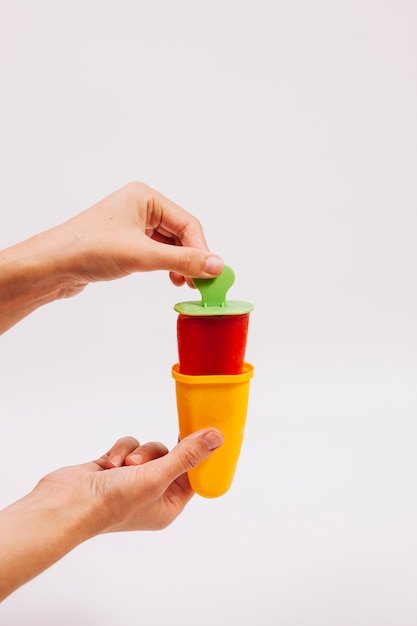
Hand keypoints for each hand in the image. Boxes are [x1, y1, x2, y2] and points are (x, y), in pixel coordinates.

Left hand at [0, 181, 223, 332]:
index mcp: (145, 197)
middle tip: (203, 283)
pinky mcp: (125, 241)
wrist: (52, 266)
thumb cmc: (89, 250)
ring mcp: (131, 224)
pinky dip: (167, 265)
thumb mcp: (143, 255)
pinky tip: (170, 279)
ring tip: (185, 284)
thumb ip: (183, 260)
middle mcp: (140, 206)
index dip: (202, 249)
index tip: (213, 274)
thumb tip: (217, 265)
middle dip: (192, 257)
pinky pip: (156, 251)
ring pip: (169, 243)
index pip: (187, 223)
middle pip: (180, 233)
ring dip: (180, 264)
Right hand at [0, 428, 223, 599]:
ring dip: (137, 453)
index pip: (194, 477)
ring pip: (148, 450)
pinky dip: (119, 451)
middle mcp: (152, 495)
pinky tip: (107, 465)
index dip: (199, 456)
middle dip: (158, 454)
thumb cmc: (112, 503)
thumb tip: (217, 438)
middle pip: (171, 458)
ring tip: (123, 467)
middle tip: (146, 461)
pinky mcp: (113, 468)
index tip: (203, 433)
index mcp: (168, 506)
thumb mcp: (157, 477)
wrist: (65, 505)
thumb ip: (187, 456)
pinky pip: (128, 448)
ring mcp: (131, 481)